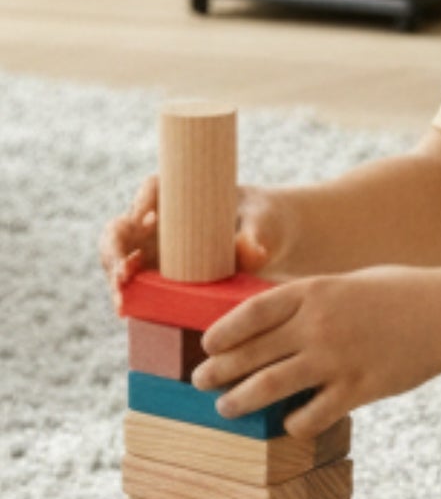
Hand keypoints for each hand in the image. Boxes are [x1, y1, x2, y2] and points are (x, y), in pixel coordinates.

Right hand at [99, 180, 281, 315]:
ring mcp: (154, 249)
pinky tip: (126, 310)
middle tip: (125, 270)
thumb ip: (255, 237)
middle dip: (115, 249)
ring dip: (116, 276)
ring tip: (123, 297)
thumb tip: (252, 252)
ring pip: (119, 258)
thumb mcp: (262, 223)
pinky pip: (135, 284)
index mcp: (181, 195)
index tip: (148, 220)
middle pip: (122, 228)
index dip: (143, 201)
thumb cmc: (261, 220)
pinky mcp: (158, 275)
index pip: (152, 189)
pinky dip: (127, 296)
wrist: (268, 242)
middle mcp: (158, 220)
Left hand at [193, 266, 440, 439]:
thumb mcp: (349, 282)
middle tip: (201, 382)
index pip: (250, 314)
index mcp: (314, 291)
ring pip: (269, 388)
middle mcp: (318, 325)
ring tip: (226, 408)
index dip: (222, 333)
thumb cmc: (401, 292)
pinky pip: (311, 415)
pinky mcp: (358, 389)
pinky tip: (289, 423)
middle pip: (251, 353)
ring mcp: (336, 359)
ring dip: (240, 401)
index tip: (207, 345)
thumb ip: (311, 299)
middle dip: (218, 371)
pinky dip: (293, 422)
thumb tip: (271, 319)